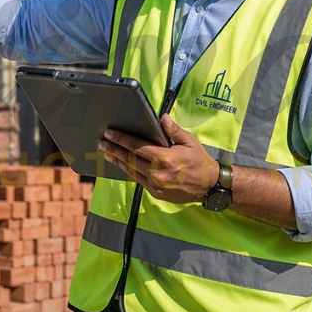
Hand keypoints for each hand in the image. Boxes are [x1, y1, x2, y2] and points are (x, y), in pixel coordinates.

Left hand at [99, 115, 220, 203]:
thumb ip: (174, 130)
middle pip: (129, 160)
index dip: (121, 139)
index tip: (109, 134)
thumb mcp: (190, 142)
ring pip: (131, 171)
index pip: (137, 147)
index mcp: (165, 159)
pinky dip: (129, 171)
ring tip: (108, 153)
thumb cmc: (199, 161)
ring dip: (118, 161)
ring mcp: (156, 186)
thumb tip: (162, 118)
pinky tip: (123, 165)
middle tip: (102, 143)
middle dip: (114, 150)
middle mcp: (158, 174)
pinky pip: (138, 180)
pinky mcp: (156, 193)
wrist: (208, 186)